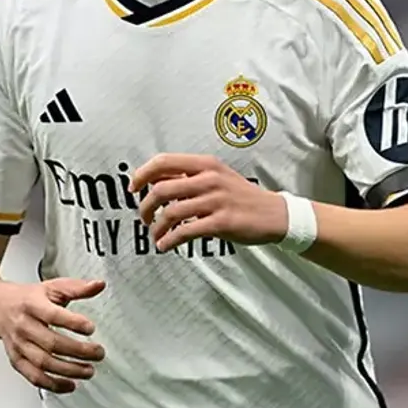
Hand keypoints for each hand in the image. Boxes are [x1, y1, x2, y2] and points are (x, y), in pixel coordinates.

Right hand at [0, 278, 106, 392]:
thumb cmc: (27, 298)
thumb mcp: (52, 287)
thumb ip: (77, 288)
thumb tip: (99, 285)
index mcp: (32, 304)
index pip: (53, 315)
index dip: (73, 323)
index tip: (91, 328)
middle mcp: (23, 326)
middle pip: (51, 343)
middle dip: (78, 351)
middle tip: (98, 353)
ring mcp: (19, 345)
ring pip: (43, 362)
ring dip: (68, 370)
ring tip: (88, 370)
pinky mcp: (16, 360)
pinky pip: (33, 376)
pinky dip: (52, 384)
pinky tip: (69, 384)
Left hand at [130, 153, 288, 251]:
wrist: (274, 214)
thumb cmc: (240, 197)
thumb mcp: (217, 177)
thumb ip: (189, 177)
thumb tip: (156, 183)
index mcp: (206, 164)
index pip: (164, 161)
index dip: (142, 174)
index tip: (133, 189)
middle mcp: (209, 179)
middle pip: (161, 189)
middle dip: (144, 207)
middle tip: (143, 218)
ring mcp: (216, 200)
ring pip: (170, 212)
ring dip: (156, 228)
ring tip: (155, 236)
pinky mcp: (221, 223)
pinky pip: (185, 231)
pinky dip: (169, 240)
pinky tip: (166, 246)